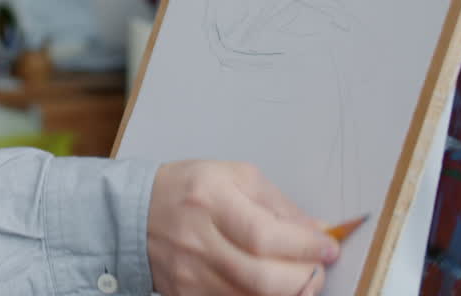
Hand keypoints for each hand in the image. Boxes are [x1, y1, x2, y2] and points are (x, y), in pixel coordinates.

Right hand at [148, 161, 339, 295]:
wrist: (132, 213)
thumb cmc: (187, 190)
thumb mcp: (233, 176)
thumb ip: (278, 203)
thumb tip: (317, 232)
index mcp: (211, 199)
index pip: (265, 236)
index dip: (305, 247)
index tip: (328, 247)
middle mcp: (197, 239)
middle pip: (263, 278)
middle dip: (304, 278)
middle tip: (318, 268)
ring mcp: (190, 273)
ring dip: (288, 292)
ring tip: (297, 277)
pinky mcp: (186, 295)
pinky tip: (267, 285)